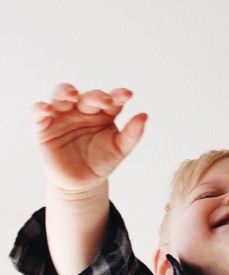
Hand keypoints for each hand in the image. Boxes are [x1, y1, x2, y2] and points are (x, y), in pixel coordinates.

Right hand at [32, 83, 146, 192]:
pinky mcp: (44, 127)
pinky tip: (47, 110)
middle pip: (88, 96)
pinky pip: (38, 113)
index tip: (127, 95)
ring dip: (65, 91)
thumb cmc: (101, 161)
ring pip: (61, 95)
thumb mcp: (120, 149)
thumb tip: (144, 115)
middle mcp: (83, 110)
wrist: (82, 183)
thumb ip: (132, 134)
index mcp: (103, 112)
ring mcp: (63, 116)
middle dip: (96, 96)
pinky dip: (40, 109)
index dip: (118, 95)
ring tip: (72, 95)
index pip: (111, 99)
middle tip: (105, 101)